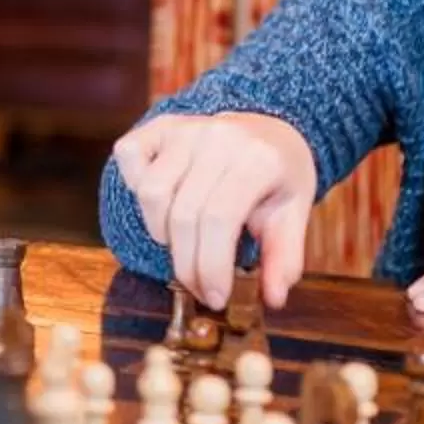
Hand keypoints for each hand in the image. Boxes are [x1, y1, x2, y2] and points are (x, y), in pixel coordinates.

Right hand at [111, 111, 318, 311]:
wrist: (268, 129)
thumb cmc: (278, 177)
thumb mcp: (294, 215)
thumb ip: (284, 258)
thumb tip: (273, 298)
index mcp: (258, 159)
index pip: (220, 219)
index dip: (210, 266)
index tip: (214, 297)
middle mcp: (219, 138)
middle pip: (183, 215)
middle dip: (187, 264)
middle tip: (197, 288)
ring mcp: (186, 128)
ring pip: (152, 193)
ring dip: (162, 232)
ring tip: (184, 244)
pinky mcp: (160, 125)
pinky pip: (129, 157)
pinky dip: (135, 186)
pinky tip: (161, 207)